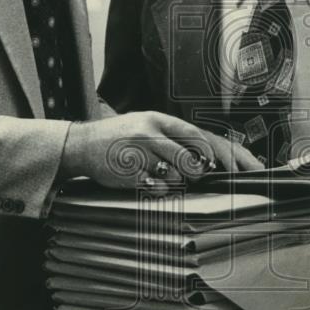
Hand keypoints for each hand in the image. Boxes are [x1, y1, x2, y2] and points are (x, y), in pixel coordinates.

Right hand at [60, 111, 260, 191]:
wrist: (80, 144)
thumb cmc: (118, 138)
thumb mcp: (146, 126)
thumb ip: (173, 137)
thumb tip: (206, 154)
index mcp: (158, 120)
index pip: (197, 135)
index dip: (216, 152)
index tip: (228, 165)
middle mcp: (151, 133)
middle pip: (191, 155)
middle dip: (202, 170)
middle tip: (202, 175)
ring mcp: (140, 153)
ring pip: (177, 174)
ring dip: (178, 181)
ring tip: (162, 175)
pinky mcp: (130, 173)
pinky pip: (156, 187)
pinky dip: (158, 189)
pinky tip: (147, 182)